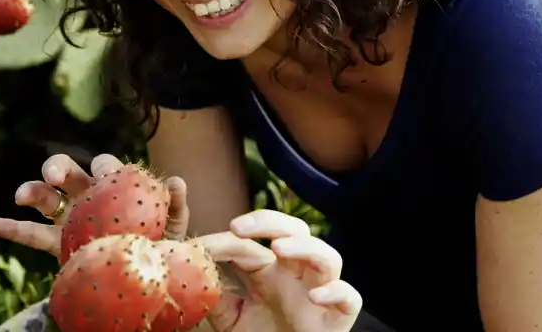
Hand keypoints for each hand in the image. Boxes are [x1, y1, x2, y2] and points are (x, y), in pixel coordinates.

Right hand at [0, 153, 189, 258]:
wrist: (152, 274)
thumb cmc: (165, 242)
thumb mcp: (174, 224)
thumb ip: (174, 203)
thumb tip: (176, 182)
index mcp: (114, 185)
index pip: (104, 166)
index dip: (102, 168)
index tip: (103, 178)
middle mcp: (88, 196)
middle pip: (67, 172)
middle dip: (57, 168)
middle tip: (54, 176)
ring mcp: (70, 218)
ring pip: (46, 198)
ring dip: (32, 191)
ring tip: (21, 195)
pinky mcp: (58, 244)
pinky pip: (32, 234)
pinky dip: (12, 228)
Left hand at [197, 210, 360, 331]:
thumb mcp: (230, 320)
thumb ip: (216, 295)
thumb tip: (193, 269)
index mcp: (270, 269)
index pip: (251, 243)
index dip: (227, 239)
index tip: (200, 246)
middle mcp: (297, 274)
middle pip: (295, 229)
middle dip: (268, 221)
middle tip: (238, 226)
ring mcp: (321, 291)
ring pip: (327, 255)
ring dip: (304, 247)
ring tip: (279, 249)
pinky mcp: (339, 318)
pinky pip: (349, 297)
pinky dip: (337, 292)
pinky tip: (316, 296)